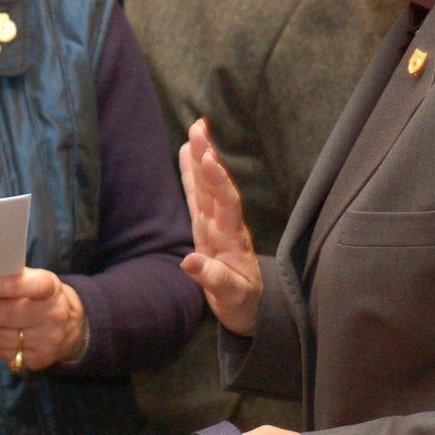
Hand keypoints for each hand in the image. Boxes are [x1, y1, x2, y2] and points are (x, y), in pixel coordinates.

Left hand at [0, 267, 85, 369]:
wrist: (71, 325)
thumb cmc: (39, 296)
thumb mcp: (36, 282)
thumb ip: (13, 279)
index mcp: (51, 288)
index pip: (35, 286)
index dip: (12, 286)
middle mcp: (53, 315)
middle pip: (11, 316)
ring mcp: (47, 340)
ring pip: (3, 338)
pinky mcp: (39, 359)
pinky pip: (6, 353)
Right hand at [179, 118, 263, 335]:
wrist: (248, 307)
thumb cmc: (241, 302)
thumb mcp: (231, 296)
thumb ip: (213, 279)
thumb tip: (188, 262)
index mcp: (231, 238)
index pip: (225, 202)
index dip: (216, 179)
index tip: (207, 157)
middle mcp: (223, 225)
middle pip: (215, 185)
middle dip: (206, 156)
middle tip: (199, 127)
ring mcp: (214, 223)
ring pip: (206, 185)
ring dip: (200, 157)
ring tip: (195, 129)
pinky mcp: (205, 226)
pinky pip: (196, 195)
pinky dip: (191, 174)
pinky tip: (186, 151)